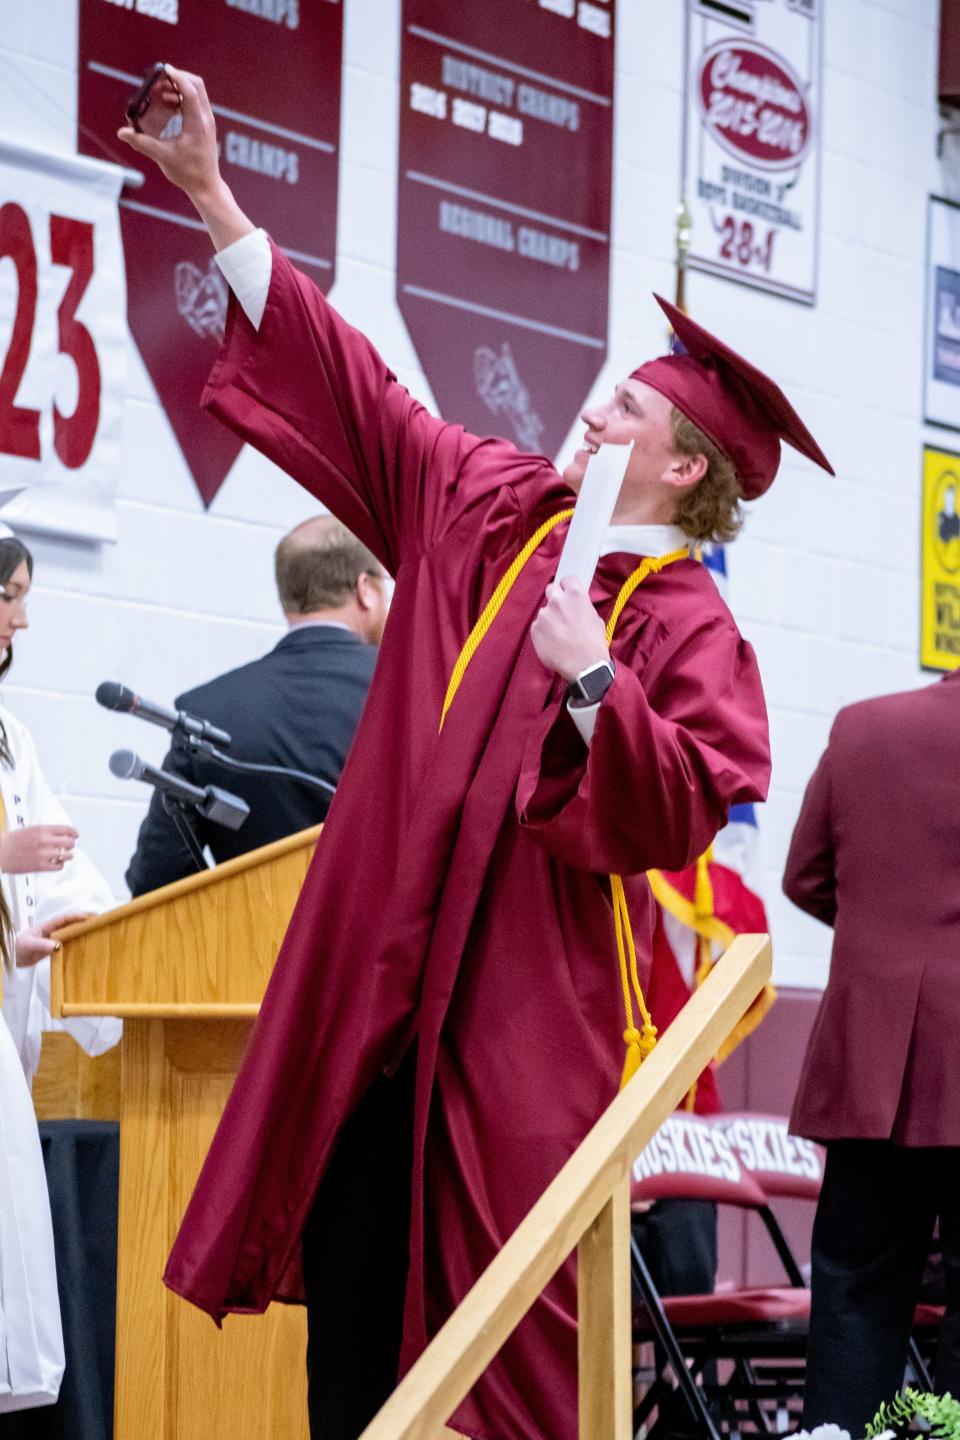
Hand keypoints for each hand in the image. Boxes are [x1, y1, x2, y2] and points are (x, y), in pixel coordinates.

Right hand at [0, 824, 77, 873]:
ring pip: (67, 855)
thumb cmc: (12, 841)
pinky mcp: (41, 866)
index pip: (66, 829)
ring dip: (68, 855)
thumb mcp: (30, 830)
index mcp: (42, 830)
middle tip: (70, 846)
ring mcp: (44, 854)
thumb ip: (45, 831)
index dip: (74, 833)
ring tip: (65, 855)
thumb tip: (57, 834)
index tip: (75, 835)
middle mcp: (45, 841)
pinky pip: (59, 866)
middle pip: (69, 843)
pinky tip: (56, 863)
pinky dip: (60, 865)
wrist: (1, 852)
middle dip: (72, 844)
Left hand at [16, 913, 92, 967]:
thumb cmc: (17, 948)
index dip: (76, 917)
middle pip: (69, 924)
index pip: (63, 919)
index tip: (88, 917)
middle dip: (82, 921)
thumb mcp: (29, 945)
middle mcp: (51, 932)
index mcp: (46, 927)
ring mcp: (51, 940)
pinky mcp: (51, 950)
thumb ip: (42, 944)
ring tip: (94, 932)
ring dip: (80, 932)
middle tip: (97, 921)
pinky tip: (82, 947)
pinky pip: (65, 945)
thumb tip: (58, 946)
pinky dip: (74, 944)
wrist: (10, 958)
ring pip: (69, 934)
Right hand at [118, 66, 221, 204]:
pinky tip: (169, 106)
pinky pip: (196, 103)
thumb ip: (142, 143)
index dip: (177, 77)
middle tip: (159, 80)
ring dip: (179, 87)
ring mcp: (208, 122)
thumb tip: (122, 133)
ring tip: (160, 93)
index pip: (190, 91)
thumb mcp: (163, 157)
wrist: (206, 187)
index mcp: (197, 124)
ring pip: (197, 93)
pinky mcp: (206, 126)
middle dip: (178, 78)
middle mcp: (206, 120)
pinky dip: (183, 98)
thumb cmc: (188, 173)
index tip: (163, 69)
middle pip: (197, 85)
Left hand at [530, 576, 610, 681]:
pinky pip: (538, 626)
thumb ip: (582, 607)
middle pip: (551, 589)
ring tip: (560, 635)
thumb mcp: (595, 619)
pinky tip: (554, 642)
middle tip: (561, 611)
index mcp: (575, 595)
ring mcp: (544, 615)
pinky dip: (544, 632)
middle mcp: (557, 601)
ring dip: (550, 619)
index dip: (567, 586)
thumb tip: (576, 607)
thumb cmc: (593, 644)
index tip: (567, 592)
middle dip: (555, 598)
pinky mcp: (535, 629)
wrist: (584, 666)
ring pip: (544, 611)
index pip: (567, 579)